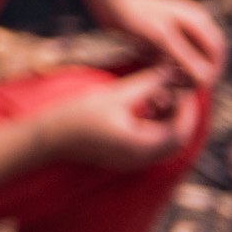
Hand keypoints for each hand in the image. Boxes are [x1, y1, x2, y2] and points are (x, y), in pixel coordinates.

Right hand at [47, 68, 201, 171]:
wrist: (46, 138)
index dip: (186, 107)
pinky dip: (153, 126)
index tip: (182, 86)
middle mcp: (143, 158)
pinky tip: (141, 107)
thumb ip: (146, 83)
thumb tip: (169, 70)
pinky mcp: (124, 158)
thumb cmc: (76, 116)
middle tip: (172, 88)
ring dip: (166, 118)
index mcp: (143, 146)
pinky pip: (151, 144)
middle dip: (178, 112)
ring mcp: (134, 161)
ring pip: (165, 141)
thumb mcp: (115, 95)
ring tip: (155, 95)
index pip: (180, 130)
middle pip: (176, 138)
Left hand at [92, 0, 225, 94]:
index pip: (216, 51)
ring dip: (179, 73)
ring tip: (165, 85)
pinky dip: (164, 68)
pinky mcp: (159, 38)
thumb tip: (206, 79)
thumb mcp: (160, 36)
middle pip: (204, 57)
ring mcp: (175, 32)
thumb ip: (184, 56)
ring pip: (186, 60)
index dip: (213, 70)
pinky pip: (168, 58)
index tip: (199, 86)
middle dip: (195, 74)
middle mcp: (190, 25)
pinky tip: (152, 76)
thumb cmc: (133, 11)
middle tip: (180, 89)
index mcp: (198, 20)